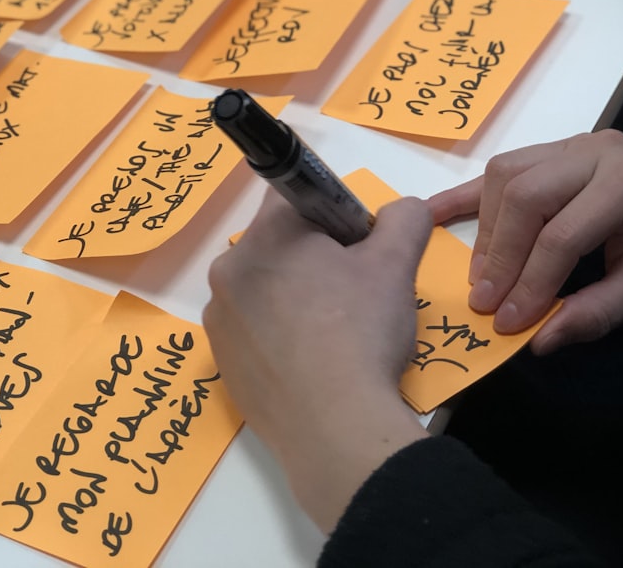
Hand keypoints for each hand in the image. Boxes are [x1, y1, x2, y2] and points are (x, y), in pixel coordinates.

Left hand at [202, 191, 429, 532]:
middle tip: (352, 295)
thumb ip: (404, 219)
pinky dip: (277, 337)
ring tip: (331, 335)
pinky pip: (252, 331)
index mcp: (266, 235)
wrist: (333, 426)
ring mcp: (218, 317)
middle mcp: (229, 269)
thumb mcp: (396, 265)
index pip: (296, 195)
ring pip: (263, 289)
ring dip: (293, 298)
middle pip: (278, 245)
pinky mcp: (220, 359)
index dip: (331, 214)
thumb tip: (403, 208)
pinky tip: (309, 361)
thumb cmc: (361, 332)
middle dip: (313, 259)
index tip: (356, 246)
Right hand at [426, 129, 622, 354]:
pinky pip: (498, 168)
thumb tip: (539, 341)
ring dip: (486, 228)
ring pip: (503, 177)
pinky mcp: (548, 151)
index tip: (506, 321)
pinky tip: (432, 214)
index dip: (530, 282)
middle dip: (500, 255)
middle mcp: (594, 153)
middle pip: (525, 199)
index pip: (562, 236)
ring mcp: (568, 145)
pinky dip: (463, 195)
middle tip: (484, 300)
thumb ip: (598, 311)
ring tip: (479, 273)